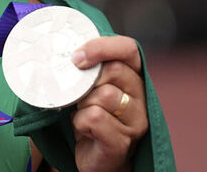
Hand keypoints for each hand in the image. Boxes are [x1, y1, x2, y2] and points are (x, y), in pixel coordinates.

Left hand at [70, 36, 148, 171]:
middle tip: (78, 95)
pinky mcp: (123, 142)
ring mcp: (136, 122)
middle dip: (87, 81)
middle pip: (113, 70)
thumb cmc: (90, 119)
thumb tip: (65, 52)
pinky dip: (80, 121)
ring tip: (82, 114)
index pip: (128, 50)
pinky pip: (95, 117)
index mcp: (134, 79)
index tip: (76, 56)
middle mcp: (141, 98)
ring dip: (83, 103)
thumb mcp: (89, 88)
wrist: (95, 160)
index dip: (102, 47)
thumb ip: (87, 70)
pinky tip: (83, 130)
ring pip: (104, 94)